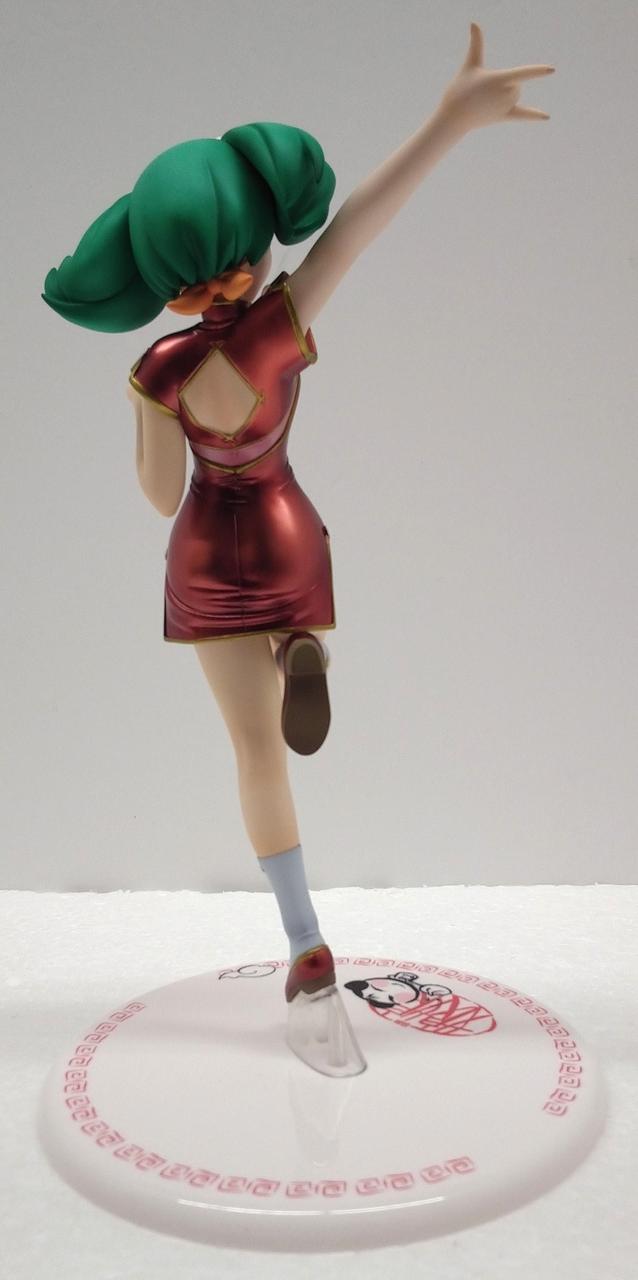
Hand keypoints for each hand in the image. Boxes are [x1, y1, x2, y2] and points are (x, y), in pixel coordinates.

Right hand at [438, 22, 554, 132]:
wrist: (453, 117)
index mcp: (499, 80)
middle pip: (517, 83)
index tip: (552, 70)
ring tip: (487, 99)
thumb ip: (476, 43)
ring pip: (516, 94)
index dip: (537, 71)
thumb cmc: (460, 89)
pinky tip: (547, 117)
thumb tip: (474, 23)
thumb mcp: (470, 63)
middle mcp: (505, 94)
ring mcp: (505, 106)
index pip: (523, 74)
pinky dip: (534, 115)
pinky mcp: (503, 116)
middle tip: (484, 91)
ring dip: (505, 93)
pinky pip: (522, 115)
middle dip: (504, 83)